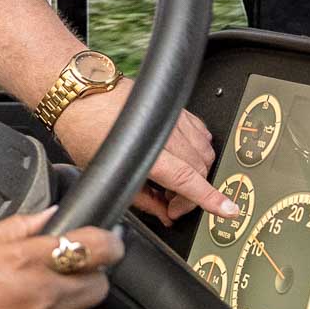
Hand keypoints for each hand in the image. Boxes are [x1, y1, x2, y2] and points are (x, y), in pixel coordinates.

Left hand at [51, 76, 226, 224]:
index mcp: (149, 151)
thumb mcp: (107, 173)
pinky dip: (198, 150)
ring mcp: (175, 119)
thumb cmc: (85, 128)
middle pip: (200, 171)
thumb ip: (141, 198)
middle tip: (170, 204)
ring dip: (196, 173)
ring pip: (205, 154)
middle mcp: (167, 133)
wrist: (81, 94)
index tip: (228, 210)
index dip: (210, 198)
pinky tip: (181, 158)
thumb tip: (164, 213)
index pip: (189, 179)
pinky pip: (203, 134)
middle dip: (190, 195)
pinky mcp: (177, 110)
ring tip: (171, 181)